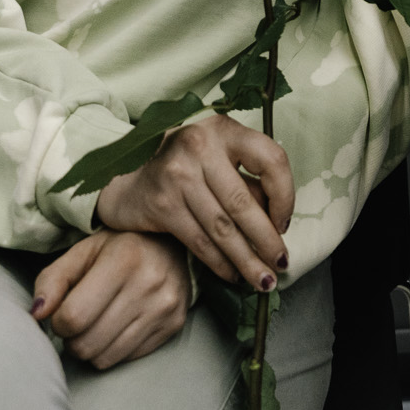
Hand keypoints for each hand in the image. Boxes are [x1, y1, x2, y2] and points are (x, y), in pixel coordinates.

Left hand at [32, 230, 187, 369]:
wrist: (172, 244)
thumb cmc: (118, 248)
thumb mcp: (81, 253)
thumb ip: (52, 280)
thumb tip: (37, 314)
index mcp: (124, 259)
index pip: (73, 317)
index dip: (58, 321)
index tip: (63, 311)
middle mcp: (150, 284)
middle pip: (86, 344)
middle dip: (72, 338)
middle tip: (79, 320)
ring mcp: (165, 307)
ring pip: (104, 358)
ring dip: (91, 347)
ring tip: (97, 324)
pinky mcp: (175, 325)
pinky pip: (126, 359)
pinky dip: (114, 349)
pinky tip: (119, 326)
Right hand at [94, 113, 292, 289]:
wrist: (124, 179)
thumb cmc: (183, 168)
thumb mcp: (217, 157)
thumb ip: (246, 180)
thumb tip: (278, 223)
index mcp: (224, 129)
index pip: (271, 159)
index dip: (285, 196)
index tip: (284, 223)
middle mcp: (200, 147)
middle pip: (243, 203)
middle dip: (267, 240)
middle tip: (282, 264)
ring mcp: (178, 175)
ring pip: (223, 228)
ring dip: (247, 260)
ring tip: (263, 280)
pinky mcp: (162, 204)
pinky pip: (200, 241)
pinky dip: (220, 263)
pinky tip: (233, 275)